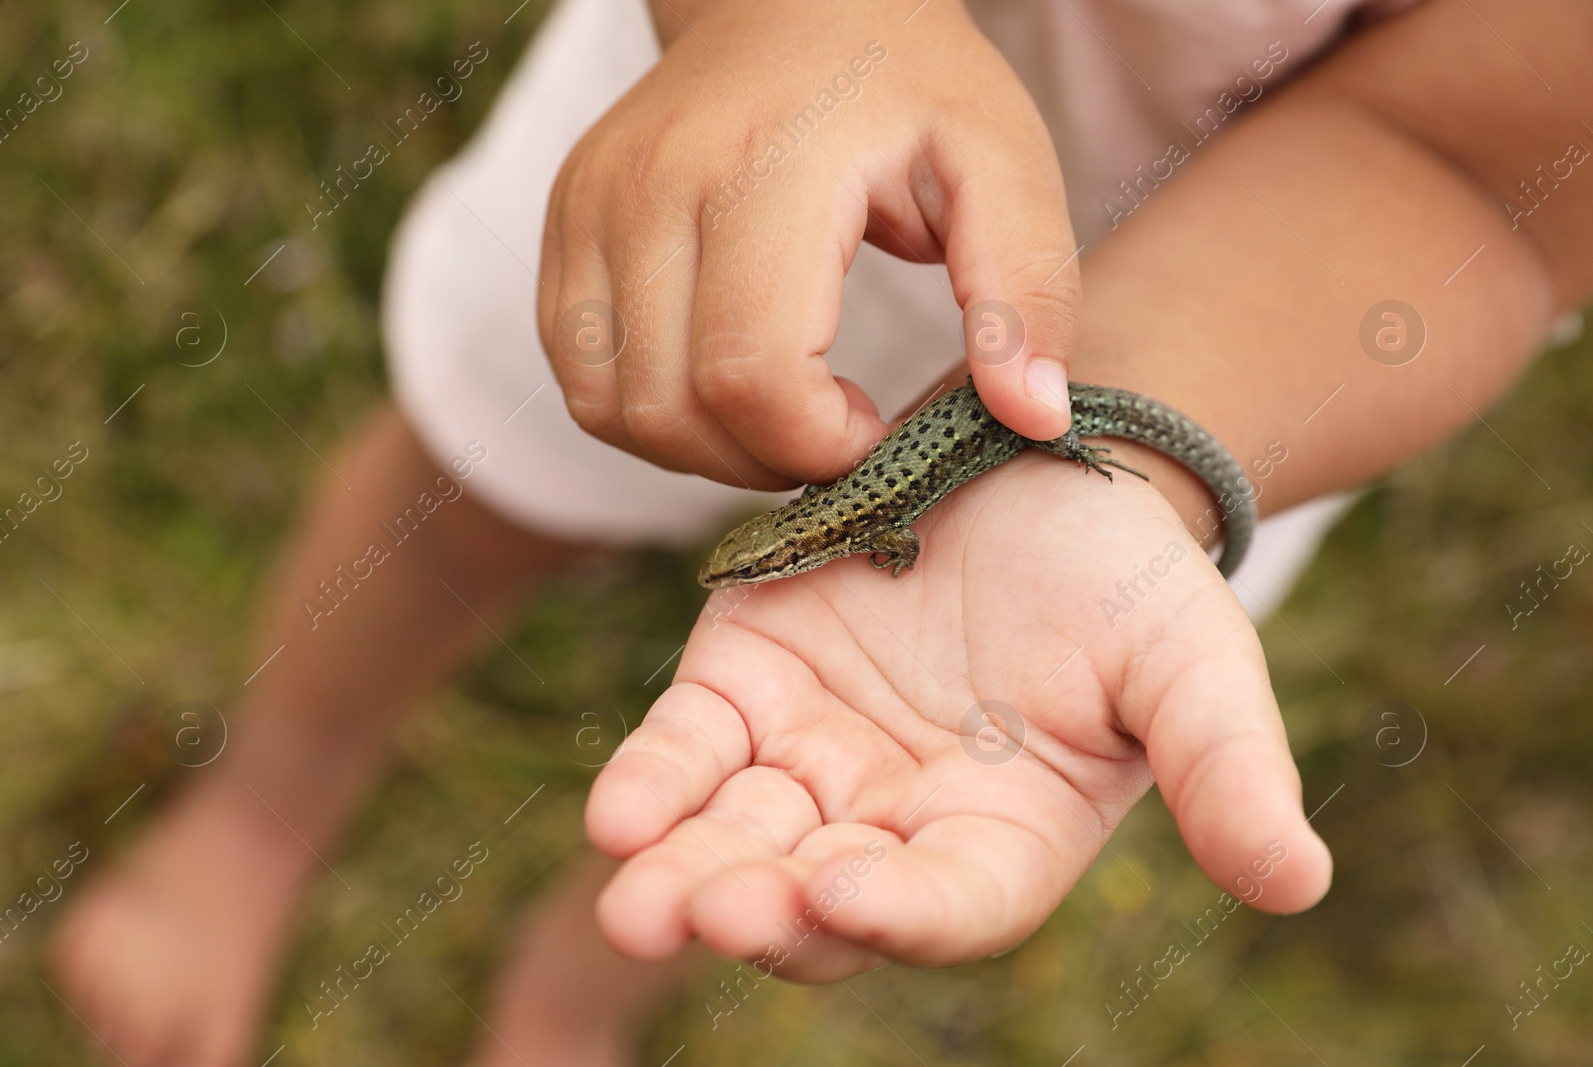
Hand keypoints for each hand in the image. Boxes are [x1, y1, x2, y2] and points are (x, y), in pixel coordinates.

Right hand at [539, 0, 1079, 489]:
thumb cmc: (910, 89)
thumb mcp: (1004, 165)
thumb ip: (1026, 290)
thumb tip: (1031, 419)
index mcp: (766, 167)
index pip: (753, 374)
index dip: (819, 446)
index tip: (875, 430)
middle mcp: (653, 183)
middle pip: (675, 408)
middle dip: (765, 460)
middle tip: (833, 431)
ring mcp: (592, 203)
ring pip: (613, 409)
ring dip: (700, 452)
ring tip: (778, 413)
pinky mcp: (564, 223)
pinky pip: (580, 377)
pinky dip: (648, 415)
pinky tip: (721, 384)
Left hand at [585, 451, 1331, 978]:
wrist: (1030, 466)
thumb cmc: (1124, 575)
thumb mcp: (1188, 659)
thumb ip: (1226, 766)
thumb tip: (1301, 885)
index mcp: (1003, 838)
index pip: (950, 903)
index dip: (903, 912)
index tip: (851, 898)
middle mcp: (894, 822)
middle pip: (819, 898)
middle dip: (761, 913)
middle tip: (702, 916)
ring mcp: (810, 761)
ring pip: (737, 840)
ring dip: (683, 874)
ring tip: (636, 902)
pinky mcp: (744, 687)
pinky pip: (690, 752)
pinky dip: (654, 782)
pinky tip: (618, 813)